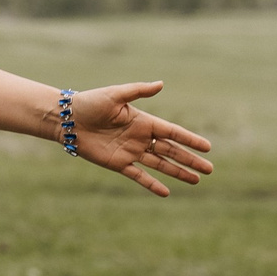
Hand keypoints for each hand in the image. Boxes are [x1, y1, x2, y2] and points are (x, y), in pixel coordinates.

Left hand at [65, 82, 213, 196]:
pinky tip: (167, 192)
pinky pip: (139, 176)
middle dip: (190, 160)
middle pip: (171, 150)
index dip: (190, 140)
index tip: (208, 147)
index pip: (172, 132)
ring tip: (196, 180)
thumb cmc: (89, 103)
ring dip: (178, 172)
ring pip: (160, 164)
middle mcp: (140, 137)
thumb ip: (138, 90)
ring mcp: (131, 152)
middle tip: (210, 169)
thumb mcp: (115, 95)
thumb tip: (161, 83)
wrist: (66, 119)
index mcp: (143, 121)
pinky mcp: (118, 164)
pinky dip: (152, 184)